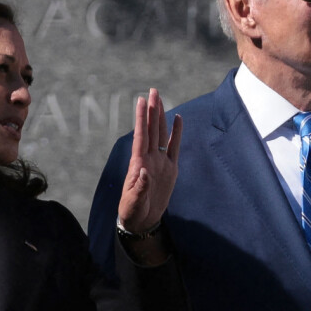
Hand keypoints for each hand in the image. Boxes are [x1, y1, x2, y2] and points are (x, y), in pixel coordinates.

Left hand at [118, 88, 181, 232]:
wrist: (142, 220)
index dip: (141, 119)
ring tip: (160, 99)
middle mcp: (150, 158)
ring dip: (161, 117)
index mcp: (139, 164)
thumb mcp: (134, 202)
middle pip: (152, 129)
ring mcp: (160, 162)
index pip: (141, 136)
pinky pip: (174, 147)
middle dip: (152, 110)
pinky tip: (178, 120)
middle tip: (153, 91)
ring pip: (161, 134)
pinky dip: (176, 133)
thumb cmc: (133, 211)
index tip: (141, 101)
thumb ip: (139, 188)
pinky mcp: (170, 169)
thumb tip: (144, 173)